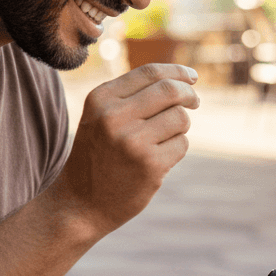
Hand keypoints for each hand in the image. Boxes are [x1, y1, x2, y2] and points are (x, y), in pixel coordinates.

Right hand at [51, 64, 198, 234]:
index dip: (178, 72)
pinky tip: (155, 161)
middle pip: (170, 90)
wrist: (80, 204)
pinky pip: (181, 144)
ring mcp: (132, 141)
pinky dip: (175, 150)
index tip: (192, 77)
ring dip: (179, 127)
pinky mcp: (150, 165)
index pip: (151, 72)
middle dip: (189, 94)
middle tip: (194, 102)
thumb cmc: (98, 155)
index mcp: (101, 99)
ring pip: (180, 117)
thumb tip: (183, 79)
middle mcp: (113, 116)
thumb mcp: (101, 117)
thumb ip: (133, 94)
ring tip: (160, 141)